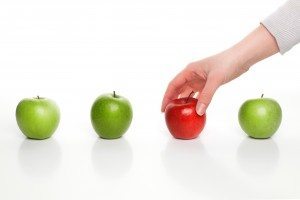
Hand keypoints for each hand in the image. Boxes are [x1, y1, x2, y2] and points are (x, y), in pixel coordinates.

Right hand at [161, 25, 278, 114]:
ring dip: (183, 102)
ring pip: (187, 93)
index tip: (163, 108)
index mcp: (189, 71)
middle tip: (169, 113)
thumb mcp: (215, 79)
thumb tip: (198, 112)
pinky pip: (197, 95)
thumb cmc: (227, 63)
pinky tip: (194, 109)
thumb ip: (207, 96)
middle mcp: (192, 75)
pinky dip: (195, 102)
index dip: (166, 97)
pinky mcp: (207, 83)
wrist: (241, 58)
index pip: (173, 85)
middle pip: (178, 90)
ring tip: (179, 113)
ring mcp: (199, 79)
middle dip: (172, 101)